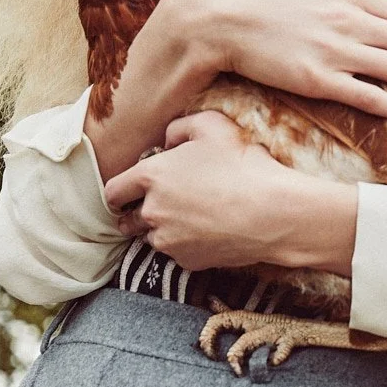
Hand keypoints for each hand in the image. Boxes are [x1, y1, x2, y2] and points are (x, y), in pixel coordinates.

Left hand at [104, 110, 356, 274]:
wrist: (273, 213)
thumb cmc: (243, 164)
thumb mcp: (211, 125)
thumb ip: (179, 127)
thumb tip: (167, 140)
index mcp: (150, 176)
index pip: (112, 191)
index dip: (119, 191)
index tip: (128, 192)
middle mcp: (151, 212)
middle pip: (128, 220)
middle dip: (135, 214)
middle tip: (158, 206)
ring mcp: (169, 241)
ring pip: (153, 238)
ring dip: (163, 230)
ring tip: (191, 219)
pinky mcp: (188, 261)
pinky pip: (178, 254)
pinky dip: (187, 245)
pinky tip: (209, 232)